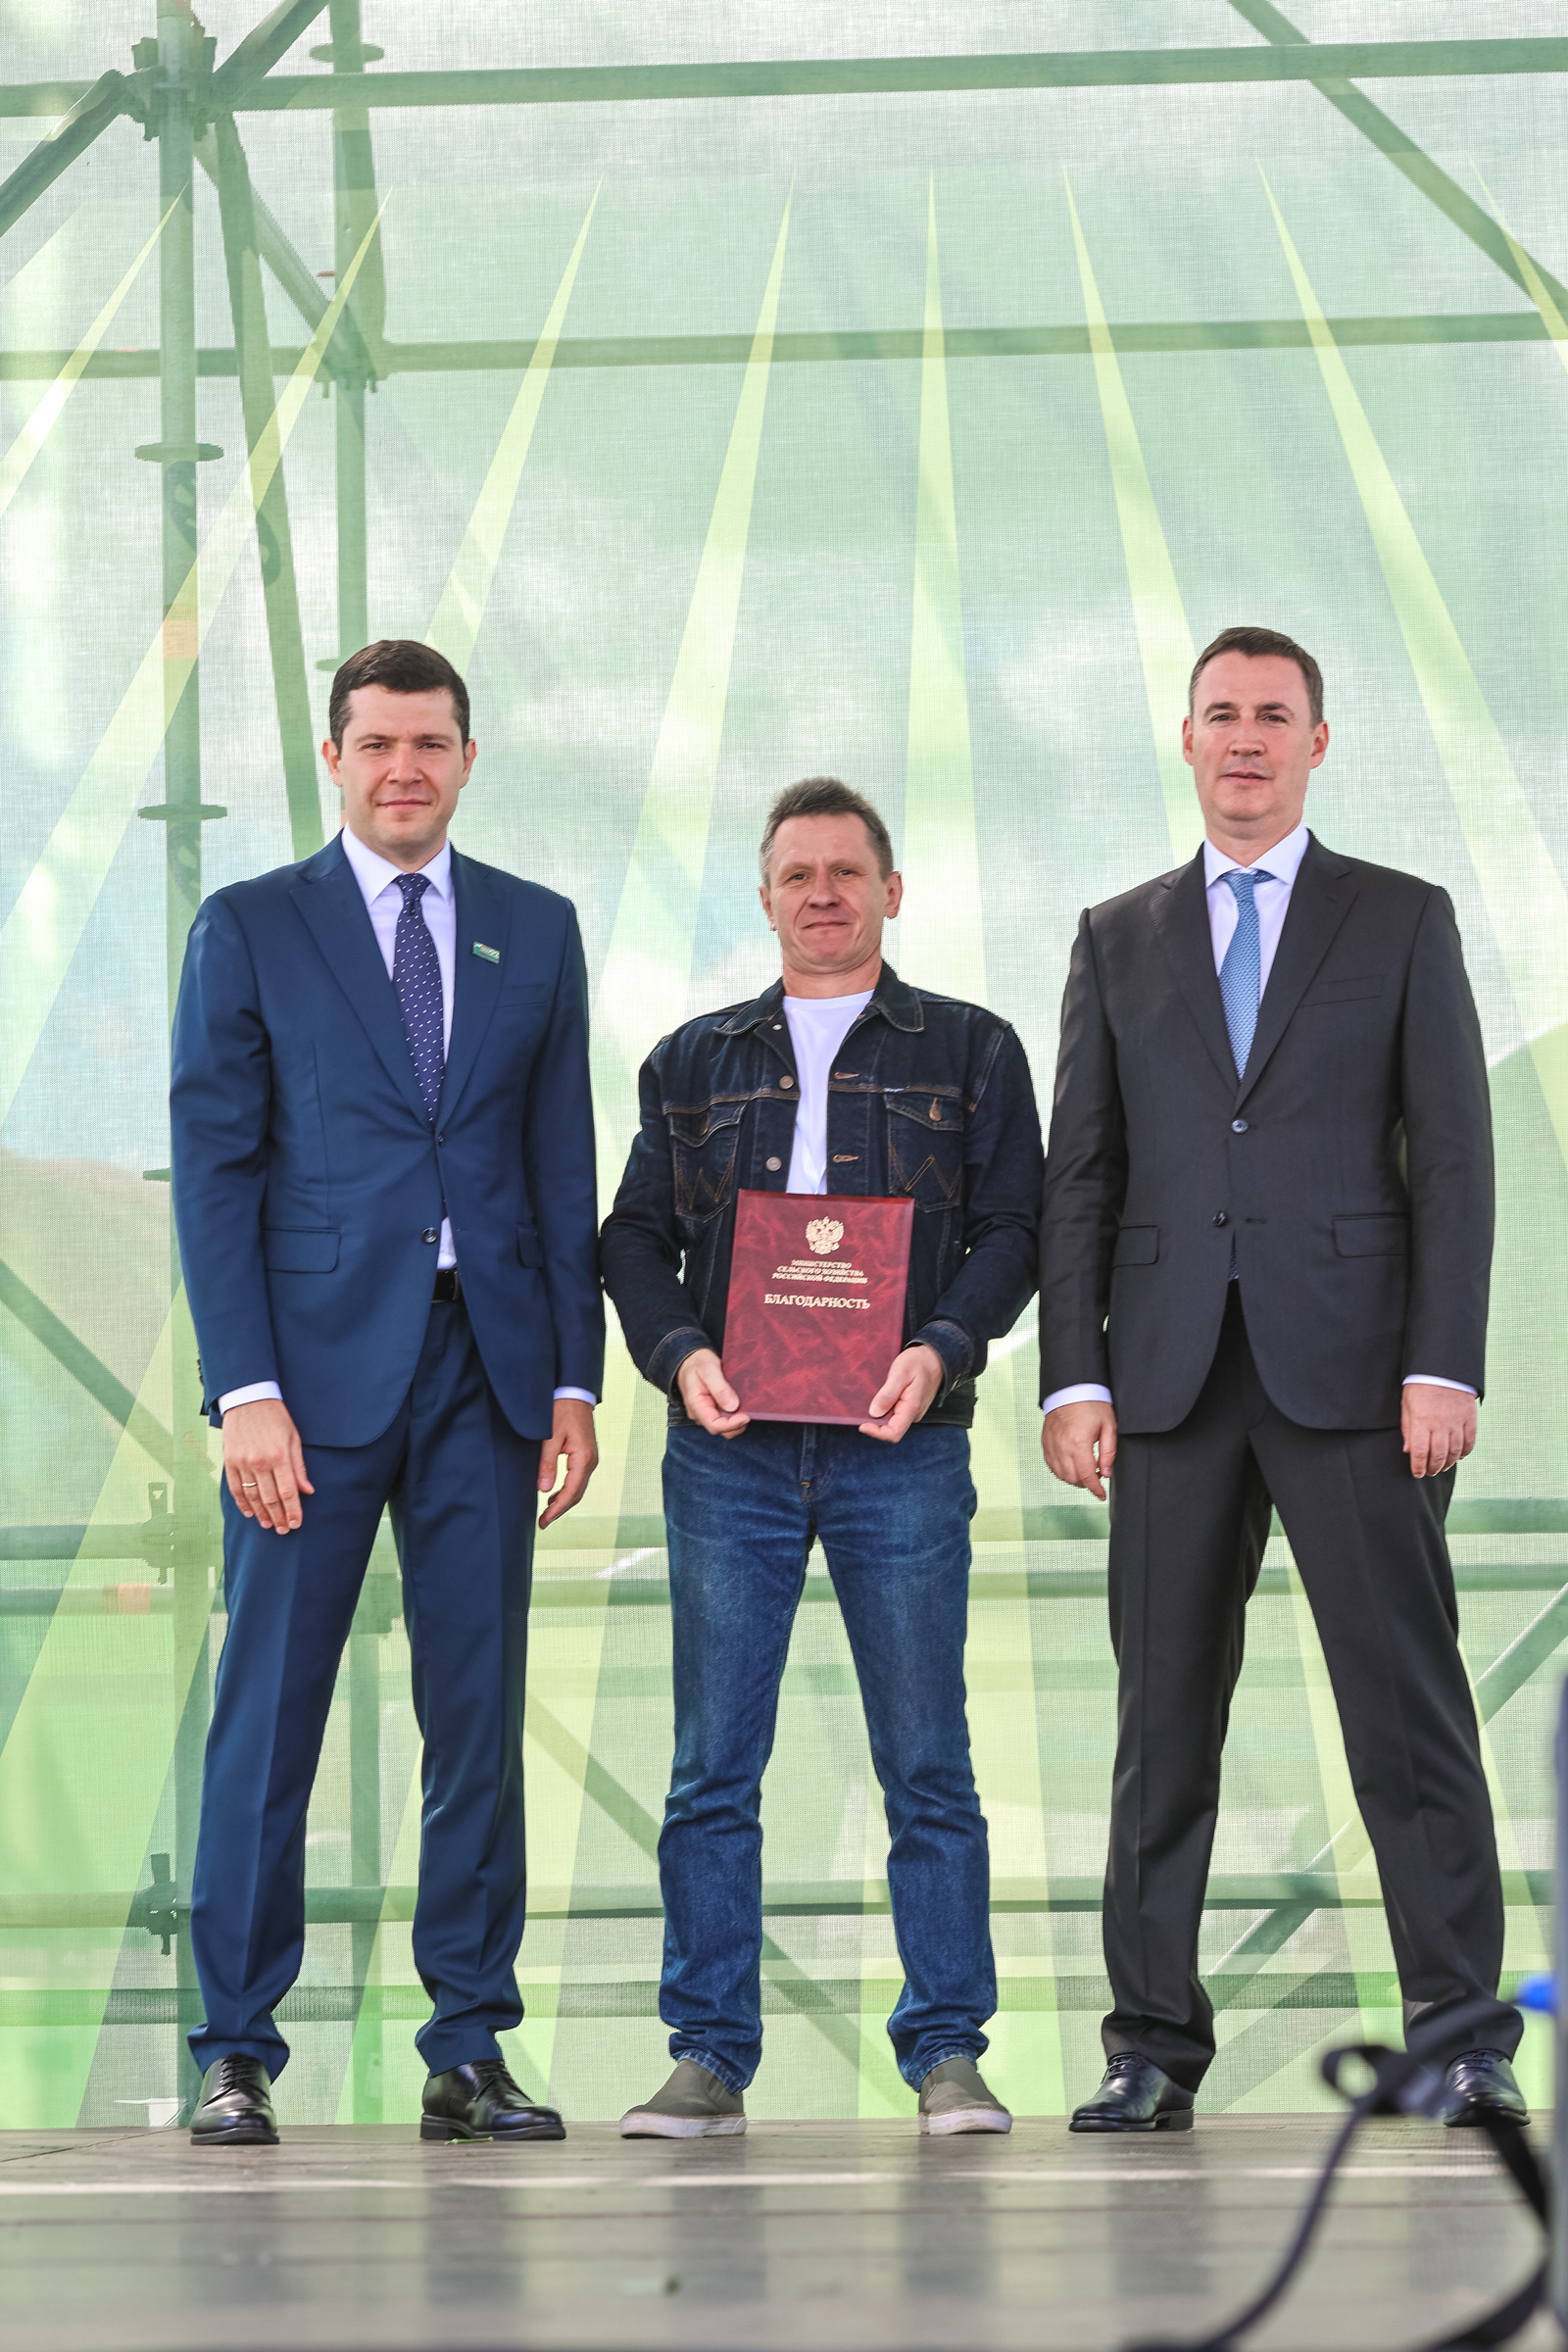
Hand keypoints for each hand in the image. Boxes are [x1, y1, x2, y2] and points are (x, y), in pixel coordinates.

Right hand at [223, 1398, 313, 1533]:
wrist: (248, 1399)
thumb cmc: (276, 1418)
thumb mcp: (293, 1438)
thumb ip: (299, 1467)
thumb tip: (308, 1491)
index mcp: (279, 1456)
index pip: (288, 1491)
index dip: (293, 1510)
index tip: (296, 1524)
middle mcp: (260, 1462)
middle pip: (270, 1498)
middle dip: (279, 1517)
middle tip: (284, 1530)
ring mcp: (242, 1462)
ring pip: (252, 1496)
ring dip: (261, 1514)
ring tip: (269, 1525)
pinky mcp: (230, 1461)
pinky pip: (235, 1488)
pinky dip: (242, 1503)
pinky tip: (250, 1513)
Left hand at [538, 1399, 598, 1527]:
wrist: (574, 1394)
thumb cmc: (561, 1412)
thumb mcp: (550, 1438)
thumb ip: (547, 1464)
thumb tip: (544, 1490)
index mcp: (583, 1458)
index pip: (571, 1492)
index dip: (557, 1509)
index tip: (544, 1520)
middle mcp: (590, 1461)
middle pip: (577, 1494)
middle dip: (560, 1510)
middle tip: (543, 1522)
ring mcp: (590, 1459)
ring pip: (578, 1488)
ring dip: (563, 1501)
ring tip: (546, 1512)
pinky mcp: (585, 1455)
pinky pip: (578, 1479)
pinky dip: (567, 1490)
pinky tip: (553, 1495)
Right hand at [677, 1348, 749, 1437]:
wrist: (690, 1360)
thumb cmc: (697, 1363)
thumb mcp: (708, 1369)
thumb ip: (720, 1388)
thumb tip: (733, 1406)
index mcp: (696, 1405)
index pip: (714, 1425)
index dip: (732, 1424)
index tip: (746, 1416)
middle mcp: (700, 1413)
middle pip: (721, 1430)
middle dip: (737, 1424)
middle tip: (750, 1411)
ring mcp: (706, 1413)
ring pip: (724, 1427)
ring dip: (737, 1421)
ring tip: (746, 1407)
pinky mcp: (712, 1410)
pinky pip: (725, 1419)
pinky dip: (735, 1416)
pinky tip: (741, 1406)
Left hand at [860, 1344, 943, 1441]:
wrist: (934, 1357)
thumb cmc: (919, 1362)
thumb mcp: (901, 1372)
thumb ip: (888, 1393)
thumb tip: (874, 1412)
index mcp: (912, 1408)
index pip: (894, 1433)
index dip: (876, 1433)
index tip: (862, 1425)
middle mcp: (913, 1414)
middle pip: (890, 1429)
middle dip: (874, 1423)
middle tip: (860, 1411)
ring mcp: (911, 1411)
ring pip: (891, 1421)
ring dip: (878, 1415)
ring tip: (867, 1402)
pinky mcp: (909, 1406)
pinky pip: (894, 1412)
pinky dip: (883, 1408)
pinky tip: (877, 1398)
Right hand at [1042, 1400, 1117, 1500]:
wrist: (1070, 1389)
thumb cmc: (1091, 1405)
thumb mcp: (1108, 1426)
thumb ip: (1108, 1452)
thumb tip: (1105, 1472)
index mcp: (1079, 1443)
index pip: (1087, 1476)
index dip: (1095, 1489)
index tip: (1101, 1495)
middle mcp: (1062, 1447)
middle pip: (1073, 1479)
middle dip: (1086, 1484)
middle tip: (1096, 1476)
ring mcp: (1052, 1445)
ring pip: (1061, 1474)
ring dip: (1074, 1479)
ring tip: (1085, 1470)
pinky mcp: (1045, 1443)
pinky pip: (1051, 1465)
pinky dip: (1061, 1471)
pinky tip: (1071, 1466)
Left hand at [1402, 1383, 1476, 1478]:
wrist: (1443, 1368)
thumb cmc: (1420, 1386)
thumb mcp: (1407, 1405)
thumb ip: (1408, 1429)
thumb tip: (1408, 1451)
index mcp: (1421, 1421)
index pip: (1420, 1453)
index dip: (1418, 1467)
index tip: (1417, 1474)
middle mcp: (1440, 1424)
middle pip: (1438, 1456)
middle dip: (1433, 1468)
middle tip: (1429, 1472)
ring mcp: (1457, 1422)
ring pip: (1455, 1452)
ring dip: (1449, 1463)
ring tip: (1442, 1467)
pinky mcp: (1470, 1418)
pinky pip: (1469, 1442)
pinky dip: (1464, 1452)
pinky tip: (1459, 1456)